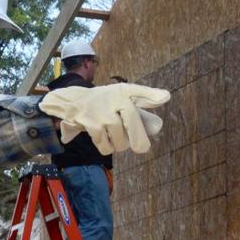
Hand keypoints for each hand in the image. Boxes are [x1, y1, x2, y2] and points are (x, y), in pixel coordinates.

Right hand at [38, 83, 171, 154]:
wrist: (74, 102)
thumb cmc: (107, 102)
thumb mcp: (124, 97)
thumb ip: (145, 102)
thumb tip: (163, 107)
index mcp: (124, 91)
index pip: (139, 92)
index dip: (152, 95)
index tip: (165, 97)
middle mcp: (114, 99)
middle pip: (133, 124)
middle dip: (138, 140)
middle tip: (141, 148)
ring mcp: (102, 112)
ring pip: (120, 140)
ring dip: (120, 144)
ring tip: (115, 136)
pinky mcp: (92, 125)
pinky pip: (107, 146)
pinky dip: (107, 147)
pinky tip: (104, 139)